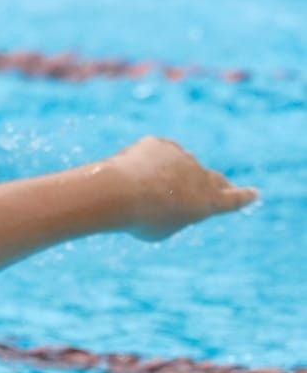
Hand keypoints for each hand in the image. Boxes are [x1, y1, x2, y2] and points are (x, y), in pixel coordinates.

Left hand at [111, 136, 257, 240]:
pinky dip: (144, 166)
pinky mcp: (161, 145)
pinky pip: (153, 157)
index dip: (242, 197)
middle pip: (212, 179)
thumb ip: (172, 212)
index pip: (232, 199)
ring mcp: (182, 157)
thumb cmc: (140, 219)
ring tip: (142, 193)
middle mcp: (201, 176)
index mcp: (208, 202)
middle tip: (220, 186)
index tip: (254, 193)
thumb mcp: (161, 228)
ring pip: (177, 168)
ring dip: (166, 178)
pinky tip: (131, 174)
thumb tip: (168, 192)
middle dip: (214, 183)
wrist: (119, 192)